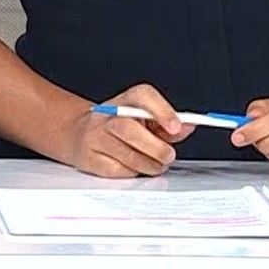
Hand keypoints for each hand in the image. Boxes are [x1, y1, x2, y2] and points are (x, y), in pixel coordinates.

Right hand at [63, 84, 192, 178]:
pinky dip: (133, 172)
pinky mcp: (90, 158)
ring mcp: (95, 136)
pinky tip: (135, 167)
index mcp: (125, 100)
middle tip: (168, 156)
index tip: (176, 127)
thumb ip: (167, 124)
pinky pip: (118, 170)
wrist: (80, 135)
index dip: (162, 110)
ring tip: (157, 164)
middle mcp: (107, 115)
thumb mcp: (144, 119)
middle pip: (129, 129)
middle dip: (156, 148)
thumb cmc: (119, 127)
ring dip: (149, 165)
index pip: (143, 95)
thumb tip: (187, 126)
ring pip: (127, 155)